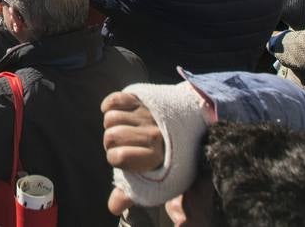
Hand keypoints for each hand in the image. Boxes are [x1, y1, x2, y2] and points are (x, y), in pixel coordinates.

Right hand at [102, 92, 165, 215]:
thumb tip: (113, 208)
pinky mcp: (142, 97)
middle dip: (112, 142)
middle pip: (110, 136)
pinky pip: (115, 99)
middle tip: (125, 144)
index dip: (116, 158)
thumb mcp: (159, 179)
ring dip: (112, 124)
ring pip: (110, 118)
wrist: (194, 123)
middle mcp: (152, 133)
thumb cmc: (173, 156)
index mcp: (156, 155)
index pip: (117, 157)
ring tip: (125, 128)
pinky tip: (117, 112)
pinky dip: (110, 105)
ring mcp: (147, 113)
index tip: (126, 158)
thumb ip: (134, 191)